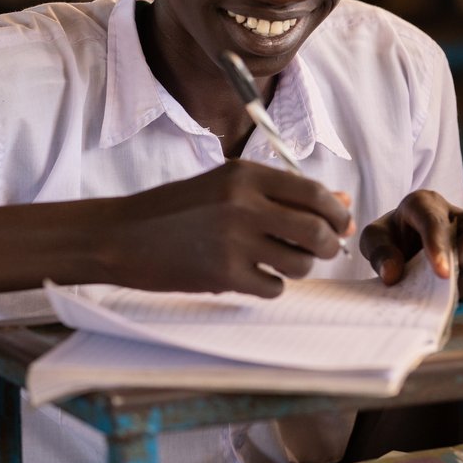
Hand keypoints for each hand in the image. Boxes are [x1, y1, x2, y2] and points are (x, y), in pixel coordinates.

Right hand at [105, 161, 353, 297]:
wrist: (122, 235)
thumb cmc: (176, 210)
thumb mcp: (225, 187)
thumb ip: (280, 193)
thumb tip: (340, 201)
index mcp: (244, 174)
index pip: (315, 193)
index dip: (337, 213)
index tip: (339, 225)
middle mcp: (242, 203)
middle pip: (316, 230)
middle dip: (330, 245)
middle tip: (323, 250)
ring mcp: (233, 239)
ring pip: (300, 262)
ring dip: (299, 267)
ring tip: (279, 262)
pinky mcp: (223, 274)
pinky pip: (274, 287)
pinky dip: (271, 286)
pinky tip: (252, 276)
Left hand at [358, 190, 462, 300]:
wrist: (409, 244)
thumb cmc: (394, 237)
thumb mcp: (375, 240)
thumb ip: (380, 252)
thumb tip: (393, 275)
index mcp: (426, 203)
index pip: (437, 220)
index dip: (439, 246)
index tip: (441, 273)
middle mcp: (460, 212)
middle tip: (445, 280)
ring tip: (442, 290)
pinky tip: (455, 290)